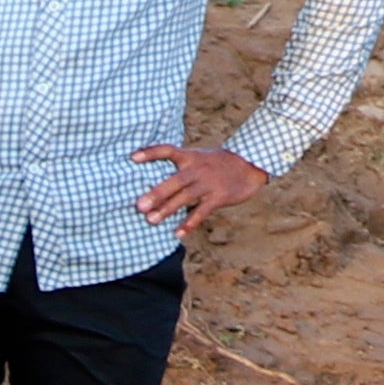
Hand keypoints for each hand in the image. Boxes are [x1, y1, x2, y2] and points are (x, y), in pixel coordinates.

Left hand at [129, 141, 269, 233]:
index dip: (150, 153)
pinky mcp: (219, 196)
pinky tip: (178, 233)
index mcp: (191, 157)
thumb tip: (152, 176)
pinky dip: (190, 223)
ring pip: (186, 197)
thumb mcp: (199, 156)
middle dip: (156, 193)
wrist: (251, 165)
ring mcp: (209, 183)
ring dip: (168, 209)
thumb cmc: (218, 164)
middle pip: (175, 181)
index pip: (168, 150)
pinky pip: (201, 211)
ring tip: (151, 220)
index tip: (132, 158)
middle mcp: (198, 169)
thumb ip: (180, 164)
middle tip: (138, 206)